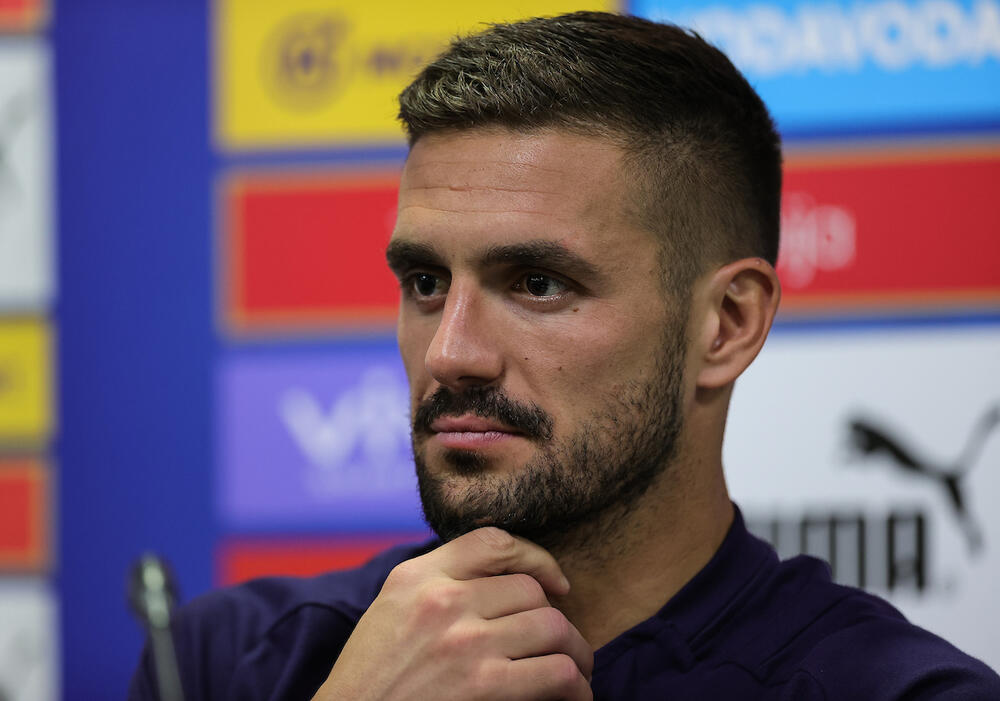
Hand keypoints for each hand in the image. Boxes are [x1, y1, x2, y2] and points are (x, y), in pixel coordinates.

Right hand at [312, 527, 593, 700]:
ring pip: (553, 627)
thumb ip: (437, 584)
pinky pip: (556, 671)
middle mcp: (442, 600)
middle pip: (530, 590)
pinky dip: (576, 684)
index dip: (536, 558)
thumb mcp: (392, 609)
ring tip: (577, 668)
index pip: (493, 542)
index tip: (555, 583)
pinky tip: (575, 694)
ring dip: (575, 651)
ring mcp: (465, 642)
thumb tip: (502, 579)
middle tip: (563, 642)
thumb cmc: (372, 676)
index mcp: (416, 577)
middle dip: (555, 616)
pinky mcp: (484, 685)